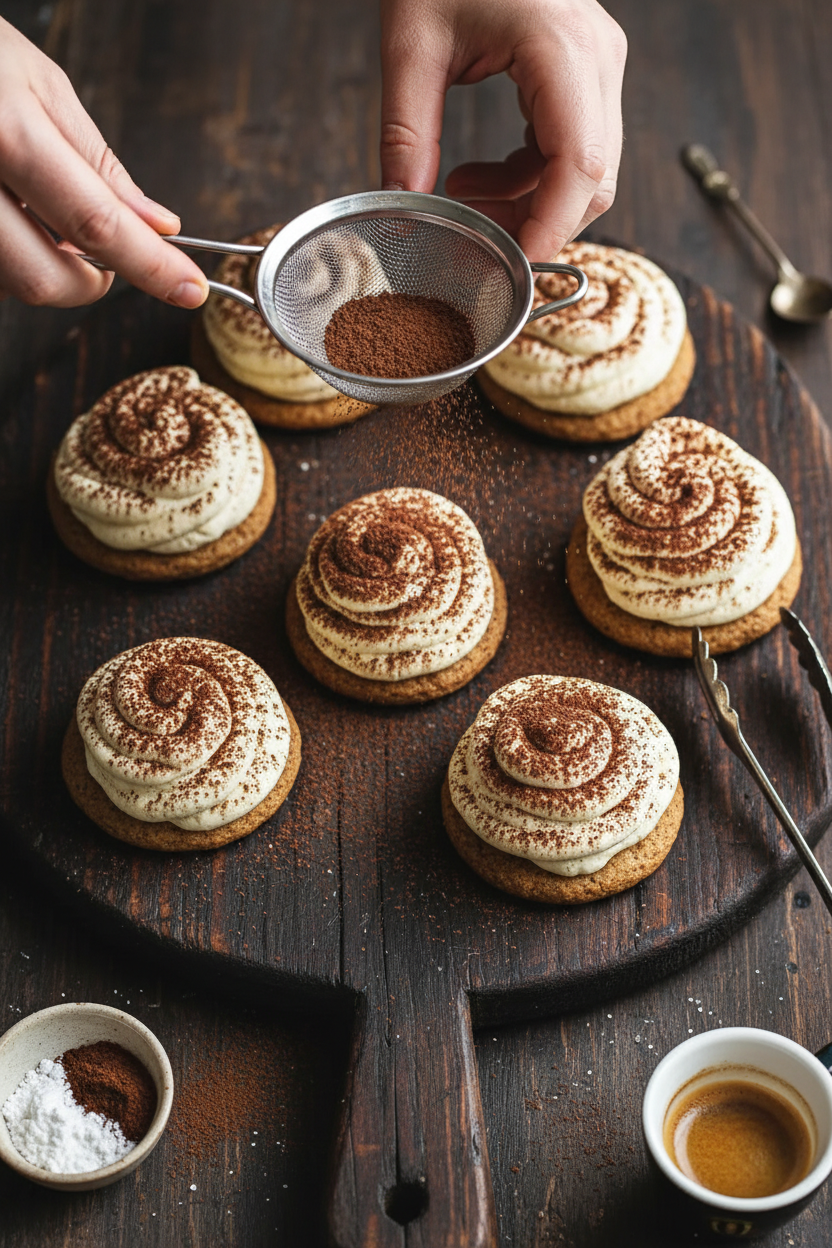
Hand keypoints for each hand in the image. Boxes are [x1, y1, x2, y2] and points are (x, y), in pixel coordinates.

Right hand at [0, 18, 206, 307]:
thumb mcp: (40, 86)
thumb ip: (99, 165)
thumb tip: (157, 226)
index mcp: (3, 133)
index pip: (95, 222)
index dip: (150, 266)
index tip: (189, 288)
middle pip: (43, 278)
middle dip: (87, 282)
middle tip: (105, 260)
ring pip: (9, 283)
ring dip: (43, 267)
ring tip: (40, 216)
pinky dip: (12, 257)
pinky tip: (13, 218)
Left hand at [379, 0, 625, 260]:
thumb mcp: (411, 41)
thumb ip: (404, 130)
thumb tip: (400, 205)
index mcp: (563, 47)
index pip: (581, 164)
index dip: (551, 228)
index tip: (512, 266)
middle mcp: (597, 58)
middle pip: (593, 179)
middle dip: (534, 222)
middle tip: (471, 237)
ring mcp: (597, 64)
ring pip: (586, 170)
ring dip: (527, 202)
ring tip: (460, 196)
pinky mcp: (583, 71)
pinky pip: (571, 148)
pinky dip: (527, 177)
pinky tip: (476, 175)